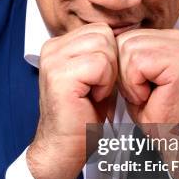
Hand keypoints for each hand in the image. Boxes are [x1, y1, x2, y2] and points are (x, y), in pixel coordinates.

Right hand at [27, 22, 117, 178]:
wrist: (64, 148)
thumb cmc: (82, 117)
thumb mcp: (96, 77)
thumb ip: (103, 53)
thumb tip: (126, 34)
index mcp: (59, 45)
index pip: (101, 30)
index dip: (111, 56)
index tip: (99, 82)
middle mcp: (52, 48)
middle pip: (104, 34)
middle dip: (112, 64)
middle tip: (98, 89)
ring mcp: (53, 60)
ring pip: (104, 47)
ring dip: (109, 75)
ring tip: (94, 93)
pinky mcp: (60, 75)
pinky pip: (100, 64)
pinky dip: (104, 84)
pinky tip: (92, 99)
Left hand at [116, 28, 178, 178]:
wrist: (174, 138)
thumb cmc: (156, 112)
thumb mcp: (132, 75)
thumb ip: (123, 54)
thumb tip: (104, 39)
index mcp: (165, 38)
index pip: (123, 36)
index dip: (120, 66)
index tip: (138, 86)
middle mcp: (175, 39)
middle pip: (123, 42)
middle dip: (123, 73)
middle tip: (142, 93)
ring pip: (128, 52)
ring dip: (129, 81)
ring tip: (146, 95)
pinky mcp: (178, 63)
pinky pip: (137, 64)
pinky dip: (136, 86)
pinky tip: (150, 97)